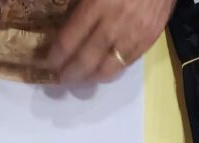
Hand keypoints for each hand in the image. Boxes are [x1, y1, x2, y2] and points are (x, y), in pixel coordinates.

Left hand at [47, 0, 176, 82]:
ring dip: (89, 78)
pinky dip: (111, 71)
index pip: (69, 41)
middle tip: (60, 78)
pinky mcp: (150, 38)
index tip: (48, 63)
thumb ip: (78, 4)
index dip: (55, 57)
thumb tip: (61, 25)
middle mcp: (115, 23)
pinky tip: (102, 70)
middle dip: (69, 74)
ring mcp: (135, 33)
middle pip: (86, 60)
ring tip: (79, 79)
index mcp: (97, 4)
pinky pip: (127, 64)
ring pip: (107, 69)